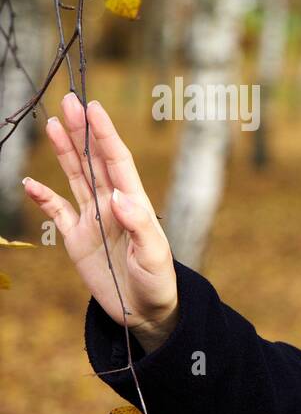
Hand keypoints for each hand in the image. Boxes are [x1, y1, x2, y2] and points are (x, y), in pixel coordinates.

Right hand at [22, 92, 178, 347]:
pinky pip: (57, 212)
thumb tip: (120, 197)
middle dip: (82, 131)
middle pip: (94, 161)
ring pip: (76, 178)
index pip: (117, 162)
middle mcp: (112, 206)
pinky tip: (30, 182)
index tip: (94, 108)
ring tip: (53, 124)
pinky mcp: (78, 239)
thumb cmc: (158, 283)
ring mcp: (93, 220)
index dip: (104, 135)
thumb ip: (139, 226)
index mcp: (133, 205)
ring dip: (65, 152)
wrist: (145, 312)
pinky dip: (44, 197)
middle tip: (69, 100)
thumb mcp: (154, 256)